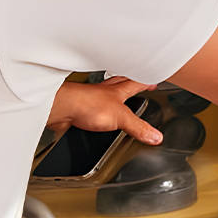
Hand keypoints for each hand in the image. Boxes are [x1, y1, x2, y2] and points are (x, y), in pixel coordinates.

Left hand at [48, 77, 162, 145]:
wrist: (62, 108)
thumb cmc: (87, 103)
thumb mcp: (121, 118)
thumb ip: (138, 127)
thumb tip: (156, 136)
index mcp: (119, 90)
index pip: (137, 83)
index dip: (147, 83)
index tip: (154, 81)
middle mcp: (105, 92)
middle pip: (121, 83)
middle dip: (130, 82)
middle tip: (137, 82)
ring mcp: (92, 99)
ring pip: (106, 93)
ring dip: (113, 93)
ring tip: (118, 96)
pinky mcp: (80, 108)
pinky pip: (92, 107)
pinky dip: (96, 109)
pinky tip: (96, 116)